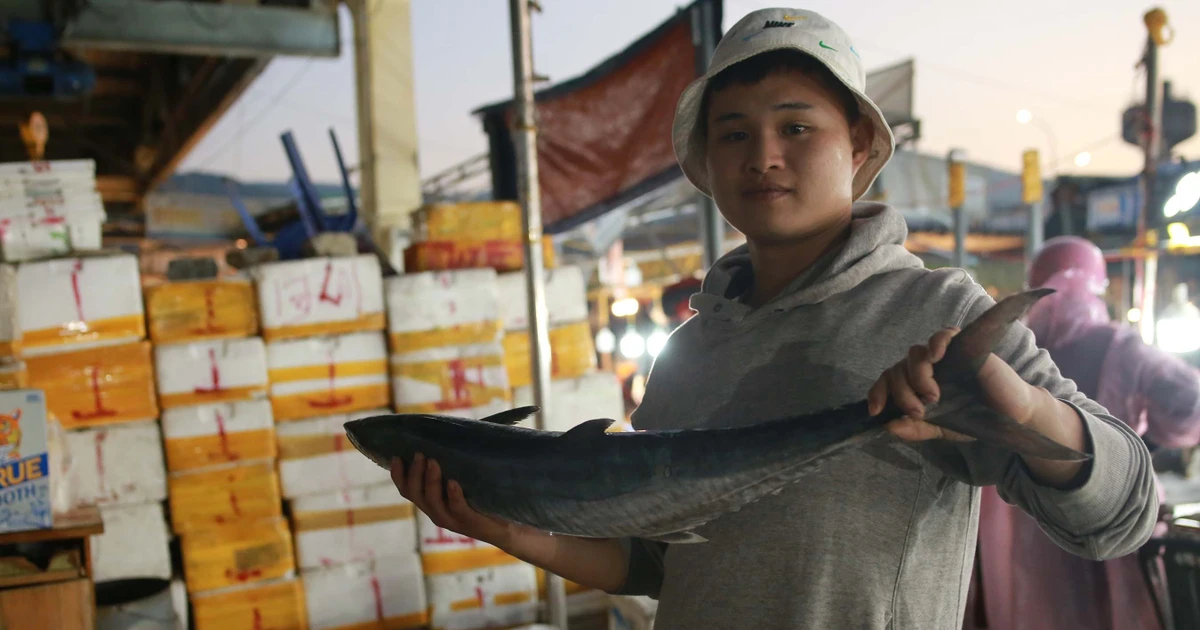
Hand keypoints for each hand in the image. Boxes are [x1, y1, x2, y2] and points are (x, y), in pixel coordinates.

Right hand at [391, 453, 544, 551]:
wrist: (509, 526)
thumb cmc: (486, 497)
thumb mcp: (465, 479)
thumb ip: (455, 462)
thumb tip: (452, 430)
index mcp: (432, 502)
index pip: (407, 490)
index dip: (398, 475)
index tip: (397, 456)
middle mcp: (437, 512)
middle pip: (415, 494)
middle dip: (414, 473)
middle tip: (420, 454)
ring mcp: (451, 519)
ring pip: (432, 501)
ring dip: (430, 480)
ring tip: (433, 461)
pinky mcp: (469, 522)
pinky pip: (457, 508)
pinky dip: (453, 494)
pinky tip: (453, 482)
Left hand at [867, 327, 1042, 442]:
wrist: (1010, 416)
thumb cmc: (974, 417)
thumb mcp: (940, 428)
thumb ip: (915, 429)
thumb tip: (888, 426)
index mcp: (916, 384)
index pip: (888, 380)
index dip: (878, 392)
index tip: (877, 411)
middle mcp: (926, 367)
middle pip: (898, 368)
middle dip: (901, 392)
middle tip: (918, 411)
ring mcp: (944, 356)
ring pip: (915, 354)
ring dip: (916, 375)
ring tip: (932, 396)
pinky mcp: (964, 346)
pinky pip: (943, 335)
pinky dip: (935, 343)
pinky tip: (936, 357)